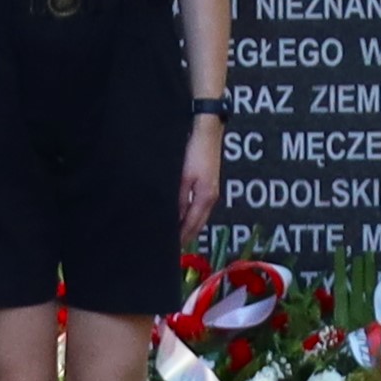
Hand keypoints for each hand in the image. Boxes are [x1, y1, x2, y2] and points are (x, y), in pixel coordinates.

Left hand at [178, 117, 223, 249]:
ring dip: (187, 226)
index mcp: (205, 198)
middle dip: (186, 236)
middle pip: (197, 224)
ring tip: (173, 234)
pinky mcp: (207, 184)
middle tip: (171, 247)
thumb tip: (174, 219)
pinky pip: (198, 207)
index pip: (192, 226)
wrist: (206, 130)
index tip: (170, 250)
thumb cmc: (195, 151)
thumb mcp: (183, 177)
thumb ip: (179, 199)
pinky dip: (189, 215)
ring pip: (198, 216)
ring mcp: (210, 191)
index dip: (181, 239)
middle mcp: (210, 197)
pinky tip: (180, 215)